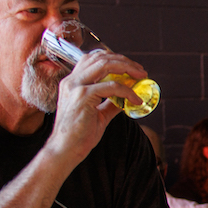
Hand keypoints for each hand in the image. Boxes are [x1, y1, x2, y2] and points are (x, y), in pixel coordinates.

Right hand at [44, 50, 147, 164]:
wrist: (65, 150)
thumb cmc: (79, 135)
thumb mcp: (98, 114)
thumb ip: (110, 103)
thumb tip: (126, 98)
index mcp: (72, 83)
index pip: (93, 59)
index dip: (114, 59)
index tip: (131, 67)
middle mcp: (72, 81)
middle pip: (100, 57)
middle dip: (124, 61)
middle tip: (141, 71)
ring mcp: (76, 87)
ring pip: (105, 65)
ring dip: (127, 68)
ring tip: (141, 77)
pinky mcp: (83, 96)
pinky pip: (111, 87)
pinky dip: (127, 91)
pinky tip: (135, 99)